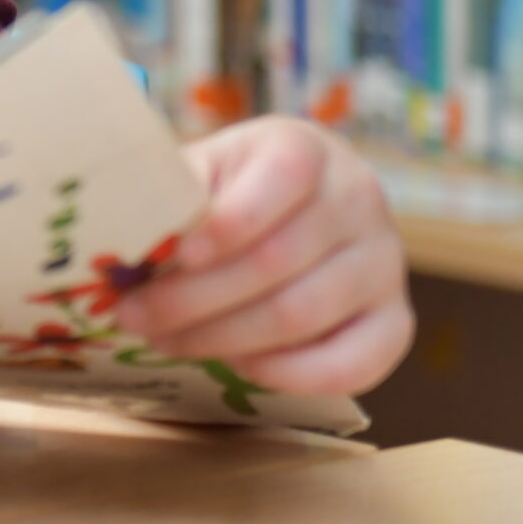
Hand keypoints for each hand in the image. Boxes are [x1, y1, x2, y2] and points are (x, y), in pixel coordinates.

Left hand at [114, 115, 412, 396]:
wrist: (288, 210)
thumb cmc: (225, 189)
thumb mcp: (198, 171)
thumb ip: (170, 195)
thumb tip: (126, 234)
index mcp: (306, 149)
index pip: (281, 177)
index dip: (228, 221)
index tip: (176, 255)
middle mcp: (359, 199)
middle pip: (277, 260)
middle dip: (194, 298)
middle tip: (134, 317)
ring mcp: (385, 263)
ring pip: (302, 315)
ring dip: (223, 339)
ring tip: (166, 340)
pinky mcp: (396, 321)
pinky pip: (352, 364)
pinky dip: (287, 374)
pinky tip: (236, 365)